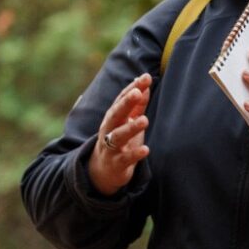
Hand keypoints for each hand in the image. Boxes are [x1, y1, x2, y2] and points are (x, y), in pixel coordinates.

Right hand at [88, 73, 152, 194]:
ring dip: (131, 128)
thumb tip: (146, 84)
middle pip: (116, 114)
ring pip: (119, 136)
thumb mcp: (128, 122)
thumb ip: (137, 105)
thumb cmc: (119, 141)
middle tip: (137, 92)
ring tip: (144, 120)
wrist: (103, 171)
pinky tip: (145, 150)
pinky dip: (135, 154)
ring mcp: (111, 147)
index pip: (121, 99)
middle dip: (126, 103)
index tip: (145, 78)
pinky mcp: (117, 163)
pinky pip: (125, 158)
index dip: (133, 88)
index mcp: (113, 117)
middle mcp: (109, 130)